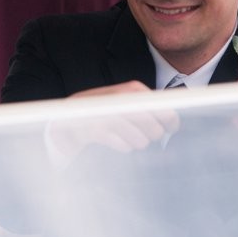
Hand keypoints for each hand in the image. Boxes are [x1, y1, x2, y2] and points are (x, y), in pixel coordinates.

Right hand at [46, 81, 180, 162]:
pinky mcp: (95, 131)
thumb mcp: (124, 105)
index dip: (169, 119)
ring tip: (127, 138)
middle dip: (151, 134)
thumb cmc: (102, 115)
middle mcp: (119, 99)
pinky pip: (123, 146)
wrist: (65, 123)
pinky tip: (116, 142)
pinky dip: (123, 146)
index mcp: (130, 90)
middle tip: (145, 136)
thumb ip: (147, 110)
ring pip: (140, 139)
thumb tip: (172, 122)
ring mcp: (106, 114)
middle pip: (152, 125)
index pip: (159, 105)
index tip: (172, 128)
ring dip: (136, 142)